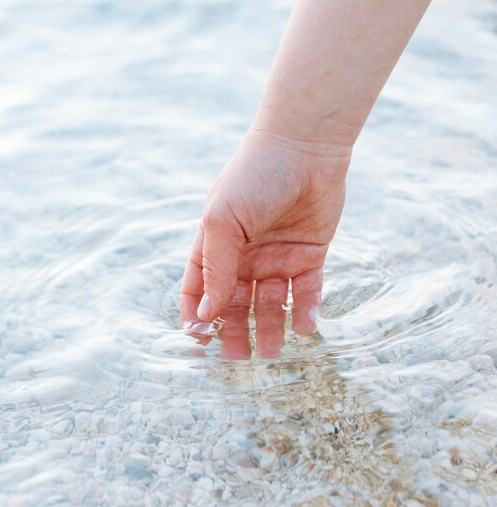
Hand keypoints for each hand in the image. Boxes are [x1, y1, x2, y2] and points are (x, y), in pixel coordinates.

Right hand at [180, 128, 350, 352]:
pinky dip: (305, 310)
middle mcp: (245, 255)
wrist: (305, 148)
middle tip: (240, 358)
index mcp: (216, 244)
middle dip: (235, 331)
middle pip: (236, 303)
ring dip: (271, 328)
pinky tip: (305, 326)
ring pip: (271, 303)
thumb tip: (206, 313)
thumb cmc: (254, 177)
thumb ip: (216, 268)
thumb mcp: (223, 220)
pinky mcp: (310, 255)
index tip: (199, 343)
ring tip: (274, 352)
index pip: (199, 288)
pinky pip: (307, 290)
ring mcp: (277, 256)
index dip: (197, 315)